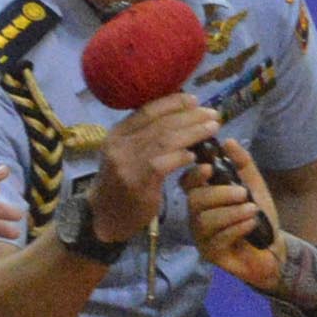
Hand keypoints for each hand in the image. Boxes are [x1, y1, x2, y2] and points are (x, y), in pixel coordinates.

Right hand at [87, 91, 221, 246]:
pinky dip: (181, 156)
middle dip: (189, 116)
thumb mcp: (126, 154)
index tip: (195, 100)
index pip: (147, 110)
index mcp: (117, 133)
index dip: (173, 103)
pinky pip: (163, 163)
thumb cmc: (121, 183)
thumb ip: (144, 136)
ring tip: (212, 129)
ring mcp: (127, 163)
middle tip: (212, 113)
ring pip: (164, 140)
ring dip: (192, 133)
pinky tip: (194, 155)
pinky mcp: (137, 182)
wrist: (104, 217)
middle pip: (160, 123)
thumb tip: (178, 116)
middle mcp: (119, 144)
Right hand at [183, 137, 283, 291]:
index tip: (210, 169)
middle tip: (243, 193)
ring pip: (205, 220)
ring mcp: (201, 236)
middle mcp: (197, 215)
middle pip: (194, 200)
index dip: (194, 174)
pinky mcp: (210, 254)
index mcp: (204, 195)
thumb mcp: (254, 185)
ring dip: (231, 212)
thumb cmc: (258, 217)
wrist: (273, 249)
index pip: (187, 182)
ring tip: (252, 210)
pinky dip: (237, 228)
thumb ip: (242, 163)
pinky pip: (218, 239)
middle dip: (219, 194)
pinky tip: (251, 224)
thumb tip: (227, 141)